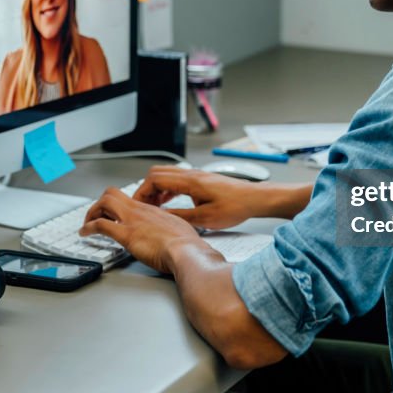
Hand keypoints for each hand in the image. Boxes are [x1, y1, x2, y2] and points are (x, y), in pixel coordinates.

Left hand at [79, 186, 204, 273]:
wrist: (186, 251)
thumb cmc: (186, 244)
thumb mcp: (179, 229)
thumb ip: (169, 228)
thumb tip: (168, 234)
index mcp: (153, 210)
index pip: (129, 199)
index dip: (117, 205)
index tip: (114, 215)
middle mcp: (140, 211)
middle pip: (113, 194)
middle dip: (100, 204)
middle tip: (95, 216)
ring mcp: (132, 221)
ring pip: (104, 202)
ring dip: (92, 213)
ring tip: (87, 224)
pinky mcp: (126, 235)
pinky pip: (101, 225)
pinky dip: (88, 227)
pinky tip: (84, 233)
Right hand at [133, 166, 262, 229]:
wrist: (254, 199)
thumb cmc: (236, 206)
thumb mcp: (205, 218)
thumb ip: (181, 217)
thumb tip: (163, 218)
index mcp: (190, 181)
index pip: (155, 179)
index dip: (142, 192)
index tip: (137, 204)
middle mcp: (192, 174)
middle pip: (157, 174)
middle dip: (146, 189)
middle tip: (143, 205)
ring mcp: (197, 175)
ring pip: (167, 176)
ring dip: (157, 189)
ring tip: (154, 206)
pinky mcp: (202, 180)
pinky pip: (178, 180)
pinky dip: (168, 189)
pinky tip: (169, 202)